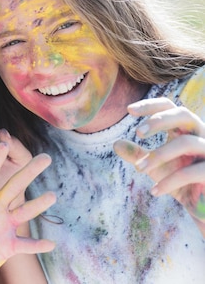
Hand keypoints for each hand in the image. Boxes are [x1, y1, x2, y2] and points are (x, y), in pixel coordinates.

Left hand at [0, 144, 55, 282]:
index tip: (3, 142)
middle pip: (13, 187)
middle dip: (28, 172)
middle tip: (46, 157)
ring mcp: (5, 225)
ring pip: (25, 212)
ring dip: (38, 204)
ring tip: (52, 195)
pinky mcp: (11, 245)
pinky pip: (26, 244)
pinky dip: (37, 245)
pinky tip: (50, 243)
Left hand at [114, 97, 204, 220]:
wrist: (203, 206)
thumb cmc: (181, 183)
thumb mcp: (156, 167)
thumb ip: (138, 155)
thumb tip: (116, 143)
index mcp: (185, 130)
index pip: (170, 107)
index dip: (151, 105)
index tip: (128, 110)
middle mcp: (201, 136)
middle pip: (184, 114)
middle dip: (159, 120)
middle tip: (138, 133)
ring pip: (186, 143)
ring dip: (158, 156)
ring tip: (139, 169)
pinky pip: (191, 172)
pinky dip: (170, 182)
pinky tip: (154, 191)